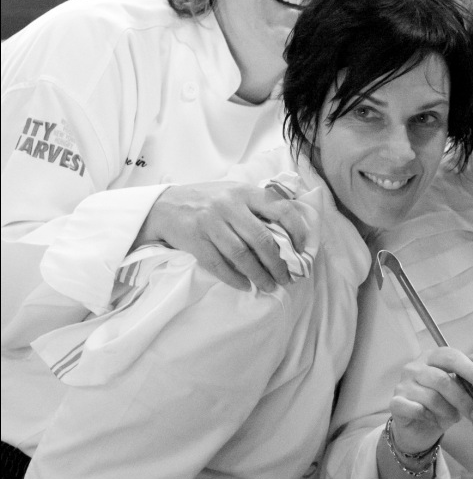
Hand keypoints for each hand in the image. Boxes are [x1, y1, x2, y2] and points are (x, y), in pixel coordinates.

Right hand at [134, 182, 309, 291]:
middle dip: (278, 263)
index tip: (303, 249)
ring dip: (259, 275)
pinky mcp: (195, 240)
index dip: (297, 230)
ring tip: (270, 286)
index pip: (280, 209)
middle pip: (261, 239)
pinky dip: (235, 279)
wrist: (164, 206)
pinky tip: (246, 286)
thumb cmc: (207, 201)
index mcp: (244, 192)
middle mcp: (229, 205)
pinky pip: (219, 265)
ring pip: (241, 255)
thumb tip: (290, 232)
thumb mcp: (234, 193)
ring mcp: (210, 222)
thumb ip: (257, 206)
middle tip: (287, 278)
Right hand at [389, 348, 472, 454]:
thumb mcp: (457, 390)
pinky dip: (430, 417)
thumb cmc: (440, 405)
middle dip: (462, 399)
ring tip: (452, 417)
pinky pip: (416, 409)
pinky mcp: (395, 402)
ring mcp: (403, 384)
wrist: (418, 429)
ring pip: (432, 397)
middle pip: (442, 379)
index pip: (450, 356)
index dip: (469, 369)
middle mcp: (414, 367)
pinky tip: (432, 419)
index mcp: (431, 357)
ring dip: (448, 412)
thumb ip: (466, 375)